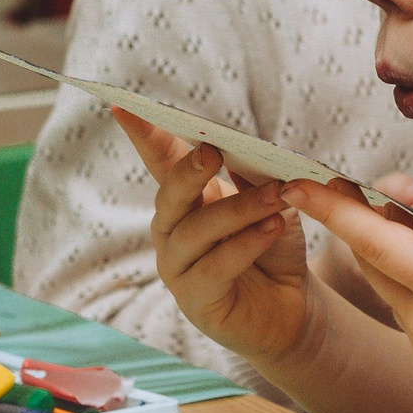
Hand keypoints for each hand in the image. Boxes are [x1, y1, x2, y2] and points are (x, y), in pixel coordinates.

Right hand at [112, 110, 316, 367]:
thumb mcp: (270, 204)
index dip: (142, 135)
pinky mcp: (196, 299)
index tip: (122, 105)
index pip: (160, 161)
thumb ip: (254, 177)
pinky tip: (272, 228)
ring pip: (198, 230)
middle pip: (170, 195)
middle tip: (212, 151)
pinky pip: (216, 266)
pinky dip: (246, 244)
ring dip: (238, 209)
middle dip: (188, 170)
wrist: (290, 307)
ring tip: (277, 195)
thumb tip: (246, 148)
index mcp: (185, 200)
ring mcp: (178, 267)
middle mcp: (172, 231)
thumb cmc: (272, 248)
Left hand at [283, 178, 412, 412]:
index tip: (296, 181)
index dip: (334, 208)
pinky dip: (409, 275)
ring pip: (391, 283)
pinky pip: (411, 306)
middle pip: (373, 260)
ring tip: (399, 209)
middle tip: (356, 181)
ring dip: (385, 246)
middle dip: (358, 218)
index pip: (375, 242)